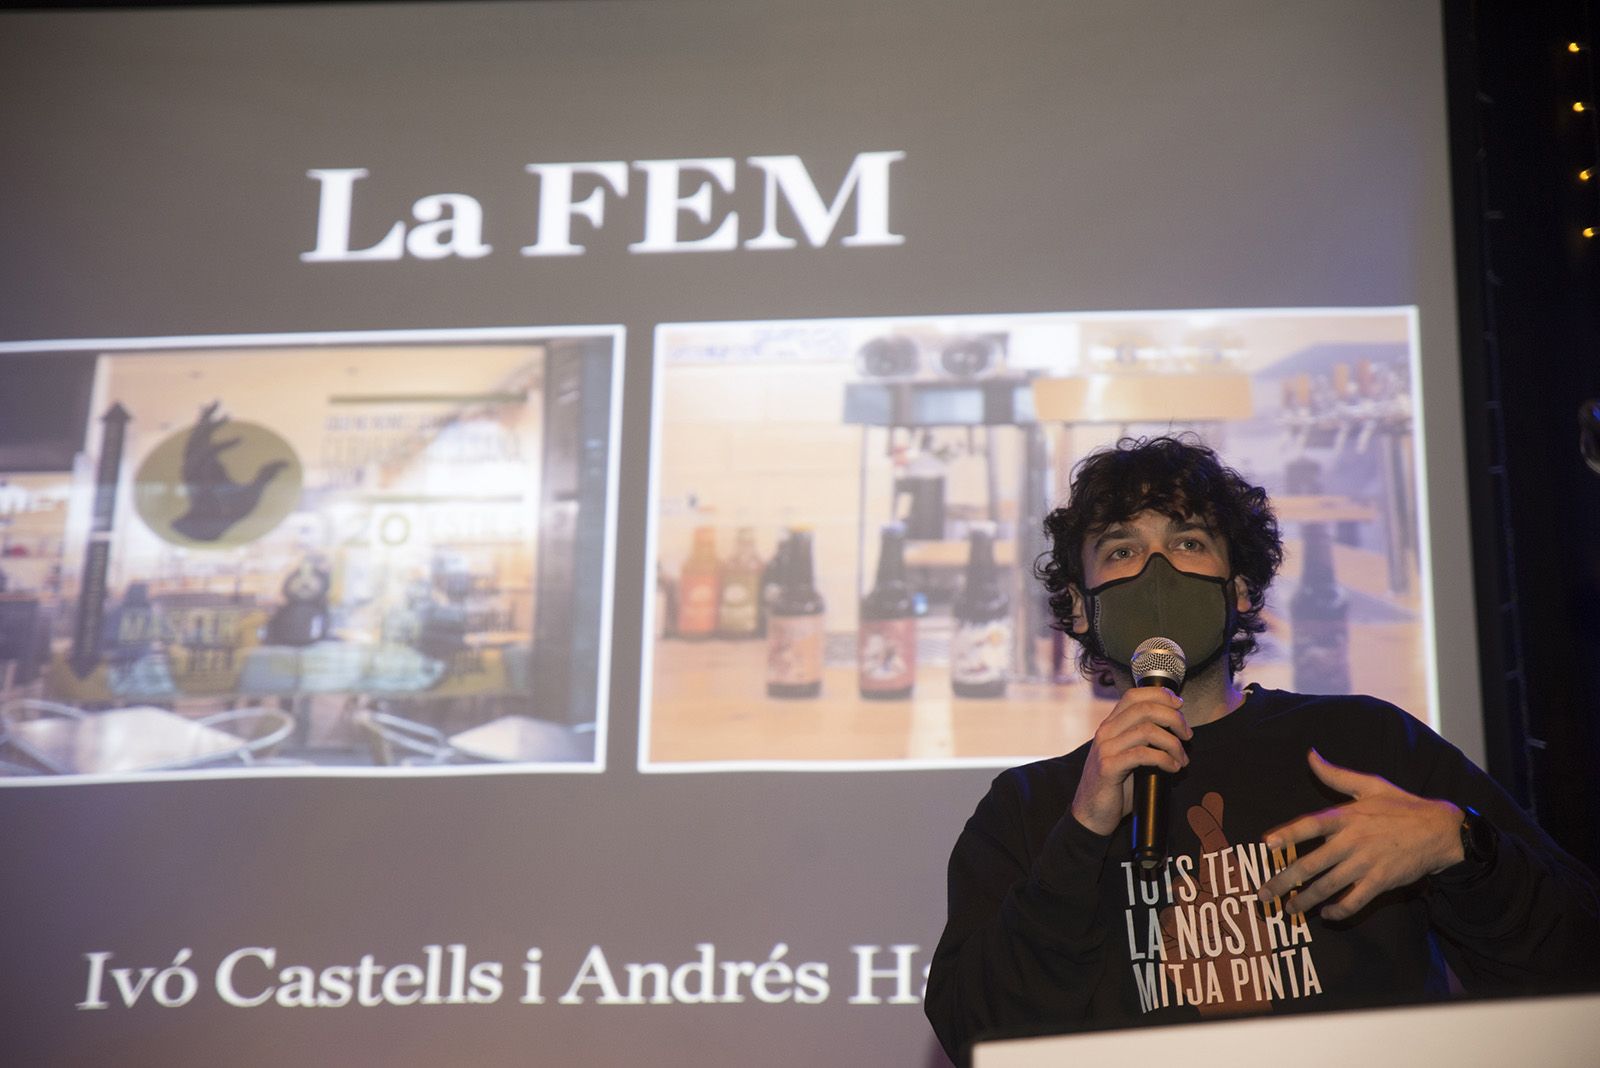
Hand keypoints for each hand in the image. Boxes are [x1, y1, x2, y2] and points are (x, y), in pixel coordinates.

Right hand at [1070, 686, 1190, 835]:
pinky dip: (1164, 759)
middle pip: (1145, 708)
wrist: (1091, 815)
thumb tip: (1176, 730)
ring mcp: (1105, 749)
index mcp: (1110, 725)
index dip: (1160, 695)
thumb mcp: (1128, 756)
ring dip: (1173, 743)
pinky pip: (1143, 754)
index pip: (1134, 695)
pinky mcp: (1108, 767)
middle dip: (1174, 718)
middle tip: (1187, 735)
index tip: (1180, 705)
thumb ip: (1143, 740)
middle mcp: (1105, 732)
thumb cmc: (1116, 787)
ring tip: (1182, 759)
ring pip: (1147, 730)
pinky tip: (1173, 768)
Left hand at [1261, 749, 1464, 920]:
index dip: (1288, 833)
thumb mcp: (1369, 785)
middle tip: (1263, 894)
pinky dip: (1340, 910)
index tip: (1266, 844)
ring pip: (1329, 886)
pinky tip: (1327, 914)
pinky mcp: (1381, 881)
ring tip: (1288, 909)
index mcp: (1347, 817)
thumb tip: (1310, 755)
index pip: (1311, 825)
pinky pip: (1356, 900)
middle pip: (1312, 864)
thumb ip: (1336, 775)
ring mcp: (1366, 863)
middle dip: (1284, 881)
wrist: (1440, 830)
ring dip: (1305, 900)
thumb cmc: (1401, 805)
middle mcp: (1353, 841)